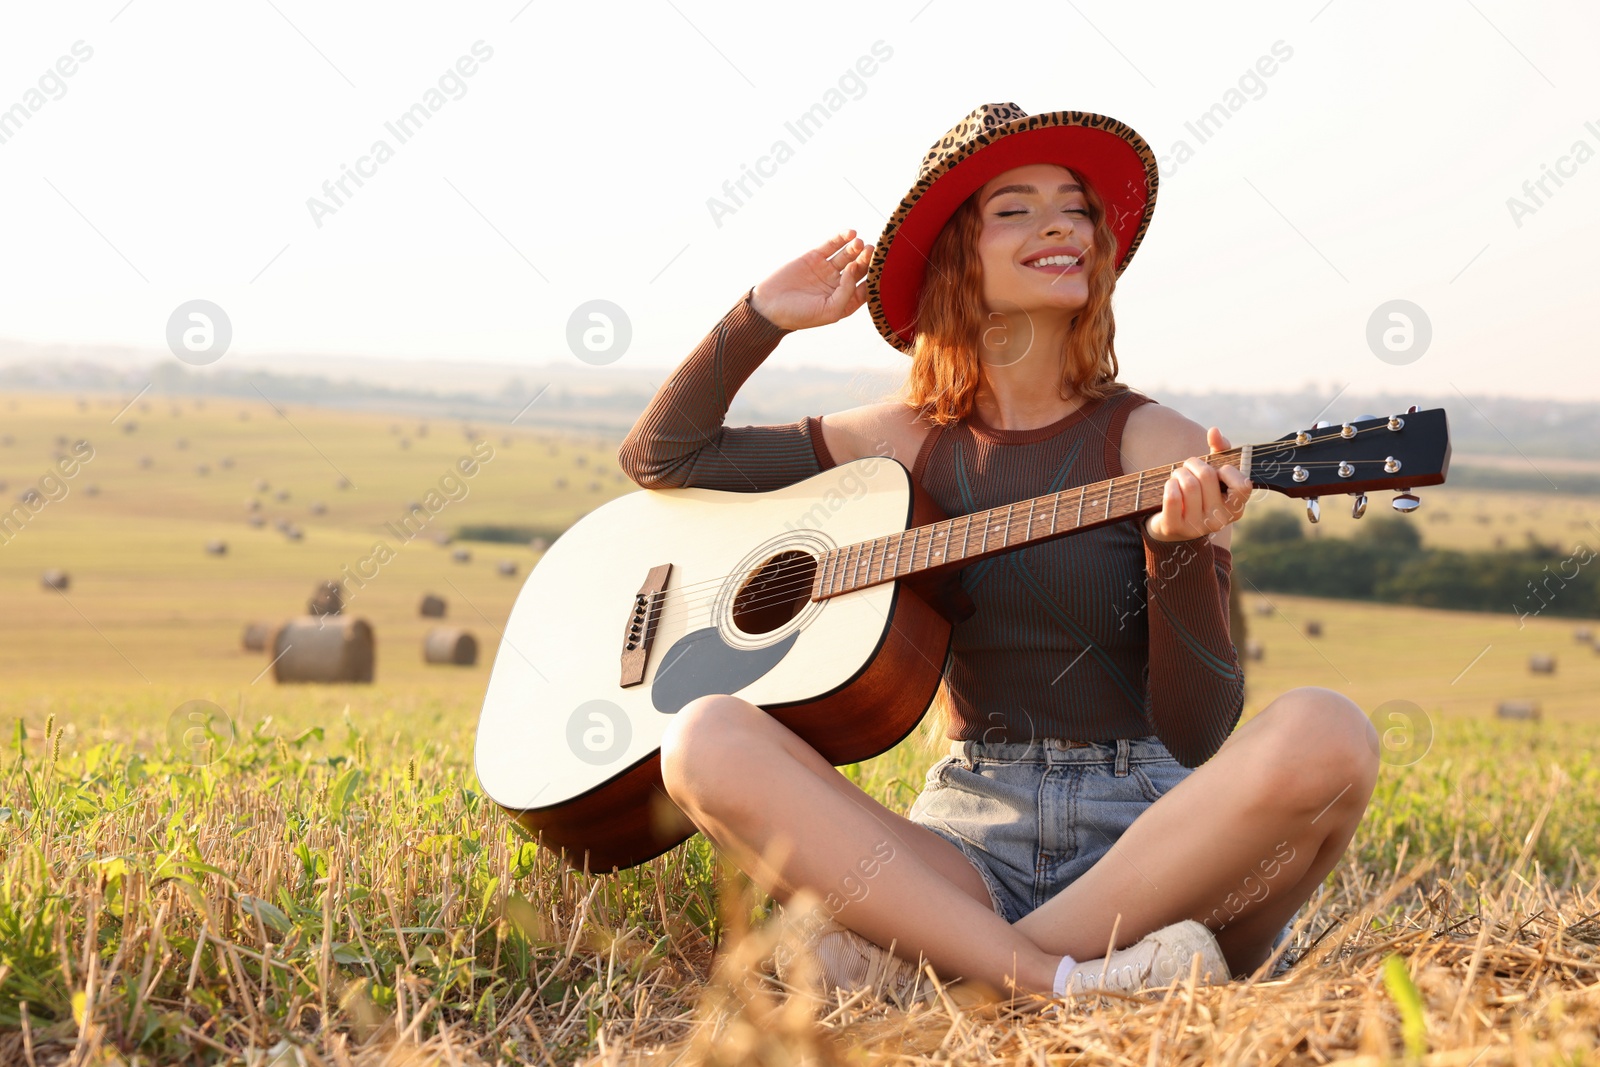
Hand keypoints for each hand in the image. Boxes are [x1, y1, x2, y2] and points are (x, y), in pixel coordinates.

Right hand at [749, 229, 874, 331]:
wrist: (769, 306)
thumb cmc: (799, 315)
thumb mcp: (830, 311)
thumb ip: (846, 292)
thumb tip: (853, 268)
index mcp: (845, 301)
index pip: (866, 287)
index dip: (874, 278)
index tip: (879, 270)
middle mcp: (838, 284)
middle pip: (858, 268)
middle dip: (866, 260)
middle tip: (869, 251)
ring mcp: (826, 269)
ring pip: (847, 255)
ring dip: (855, 248)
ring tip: (859, 243)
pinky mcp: (814, 257)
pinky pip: (831, 245)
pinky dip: (841, 238)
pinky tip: (850, 233)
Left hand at [1144, 426, 1251, 541]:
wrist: (1173, 526)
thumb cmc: (1198, 494)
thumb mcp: (1214, 474)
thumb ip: (1220, 451)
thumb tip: (1214, 431)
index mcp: (1235, 508)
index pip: (1243, 485)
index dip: (1228, 471)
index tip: (1217, 471)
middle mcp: (1220, 520)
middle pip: (1208, 476)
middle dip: (1194, 463)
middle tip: (1188, 466)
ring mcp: (1197, 526)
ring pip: (1189, 484)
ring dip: (1180, 472)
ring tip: (1177, 475)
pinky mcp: (1175, 528)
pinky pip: (1173, 497)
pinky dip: (1170, 484)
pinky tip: (1170, 485)